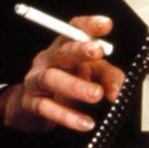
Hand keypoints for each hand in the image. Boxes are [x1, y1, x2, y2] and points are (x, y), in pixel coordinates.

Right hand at [0, 15, 124, 132]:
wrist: (34, 108)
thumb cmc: (67, 83)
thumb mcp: (92, 75)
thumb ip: (109, 77)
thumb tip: (118, 91)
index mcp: (64, 46)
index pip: (74, 29)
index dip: (89, 25)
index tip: (105, 25)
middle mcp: (49, 59)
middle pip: (61, 51)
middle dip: (80, 50)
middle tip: (98, 52)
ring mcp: (36, 80)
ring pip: (51, 78)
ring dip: (76, 86)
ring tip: (96, 95)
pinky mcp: (31, 103)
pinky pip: (47, 108)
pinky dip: (67, 116)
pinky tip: (85, 122)